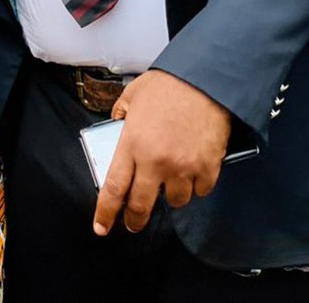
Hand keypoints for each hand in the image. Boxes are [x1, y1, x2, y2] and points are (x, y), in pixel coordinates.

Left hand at [93, 69, 230, 235]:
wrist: (206, 81)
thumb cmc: (169, 84)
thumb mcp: (133, 94)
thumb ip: (121, 112)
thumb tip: (117, 122)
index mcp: (133, 143)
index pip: (114, 188)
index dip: (106, 213)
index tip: (101, 227)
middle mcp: (155, 161)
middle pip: (141, 206)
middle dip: (135, 219)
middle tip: (134, 221)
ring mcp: (183, 168)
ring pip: (175, 201)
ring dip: (171, 194)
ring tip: (172, 176)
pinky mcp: (207, 169)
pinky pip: (200, 191)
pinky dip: (196, 184)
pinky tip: (194, 168)